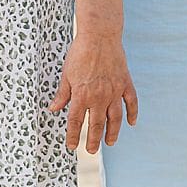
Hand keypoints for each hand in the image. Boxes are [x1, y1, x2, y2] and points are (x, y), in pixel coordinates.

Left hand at [50, 32, 137, 152]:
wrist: (100, 36)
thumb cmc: (79, 53)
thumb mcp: (66, 74)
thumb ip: (62, 94)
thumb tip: (54, 109)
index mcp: (81, 95)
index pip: (76, 121)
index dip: (73, 135)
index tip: (72, 145)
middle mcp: (98, 97)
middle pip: (97, 124)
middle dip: (94, 140)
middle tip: (92, 150)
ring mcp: (114, 91)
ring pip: (115, 118)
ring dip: (112, 132)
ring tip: (110, 142)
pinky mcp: (125, 83)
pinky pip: (131, 103)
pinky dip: (132, 114)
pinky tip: (131, 123)